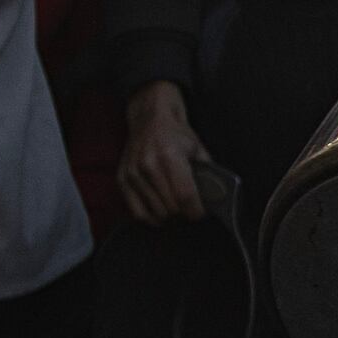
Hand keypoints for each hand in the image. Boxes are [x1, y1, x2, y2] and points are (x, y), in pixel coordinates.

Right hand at [121, 82, 217, 226]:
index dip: (196, 211)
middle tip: (191, 211)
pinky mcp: (122, 179)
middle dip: (184, 214)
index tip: (201, 214)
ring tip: (178, 212)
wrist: (150, 119)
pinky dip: (151, 218)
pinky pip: (136, 211)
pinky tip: (161, 215)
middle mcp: (148, 165)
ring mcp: (133, 173)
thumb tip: (215, 198)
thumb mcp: (198, 148)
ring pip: (155, 212)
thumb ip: (207, 173)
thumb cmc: (176, 134)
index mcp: (169, 155)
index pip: (185, 195)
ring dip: (170, 217)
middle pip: (171, 207)